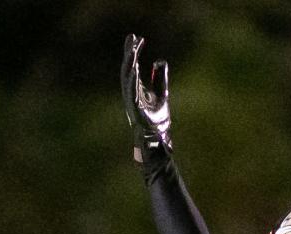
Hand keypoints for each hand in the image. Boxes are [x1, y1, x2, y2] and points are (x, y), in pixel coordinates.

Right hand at [122, 34, 172, 168]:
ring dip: (130, 63)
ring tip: (132, 49)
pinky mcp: (134, 109)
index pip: (134, 66)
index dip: (134, 51)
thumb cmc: (157, 119)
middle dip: (130, 53)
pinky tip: (134, 69)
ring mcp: (131, 100)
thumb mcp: (162, 93)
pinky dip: (132, 80)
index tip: (137, 37)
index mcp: (137, 87)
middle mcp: (131, 92)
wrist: (157, 139)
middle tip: (132, 37)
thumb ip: (160, 77)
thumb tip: (160, 61)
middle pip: (129, 68)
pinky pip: (132, 92)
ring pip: (128, 78)